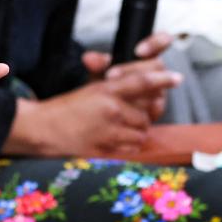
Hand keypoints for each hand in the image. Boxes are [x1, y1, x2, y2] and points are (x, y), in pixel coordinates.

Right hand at [10, 79, 167, 156]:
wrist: (44, 129)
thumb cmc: (66, 107)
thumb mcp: (89, 87)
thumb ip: (111, 80)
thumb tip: (128, 72)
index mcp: (106, 89)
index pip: (142, 82)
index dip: (162, 80)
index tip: (177, 78)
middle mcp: (111, 108)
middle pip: (146, 113)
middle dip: (142, 115)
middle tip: (130, 114)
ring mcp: (109, 131)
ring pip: (142, 132)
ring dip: (136, 131)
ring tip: (121, 128)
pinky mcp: (106, 149)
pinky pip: (131, 148)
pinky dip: (129, 145)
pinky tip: (117, 139)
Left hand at [81, 32, 179, 123]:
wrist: (108, 111)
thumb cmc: (108, 86)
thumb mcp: (100, 73)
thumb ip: (97, 64)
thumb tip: (89, 58)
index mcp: (146, 56)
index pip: (162, 41)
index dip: (157, 42)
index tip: (139, 51)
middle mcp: (156, 72)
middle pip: (157, 65)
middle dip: (133, 70)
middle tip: (111, 75)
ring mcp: (160, 89)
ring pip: (157, 86)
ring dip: (134, 89)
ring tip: (113, 91)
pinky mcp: (157, 108)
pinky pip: (154, 106)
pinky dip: (138, 107)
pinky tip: (125, 107)